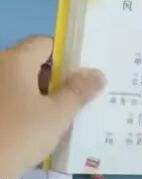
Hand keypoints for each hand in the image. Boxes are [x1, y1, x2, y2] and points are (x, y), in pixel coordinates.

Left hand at [0, 38, 104, 178]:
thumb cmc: (22, 134)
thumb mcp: (57, 115)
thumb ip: (78, 91)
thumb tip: (96, 73)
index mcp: (14, 61)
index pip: (44, 44)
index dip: (65, 57)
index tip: (80, 78)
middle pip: (29, 62)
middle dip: (52, 78)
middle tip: (72, 100)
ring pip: (16, 82)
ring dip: (35, 93)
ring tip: (54, 116)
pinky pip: (6, 97)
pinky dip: (19, 105)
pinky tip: (31, 126)